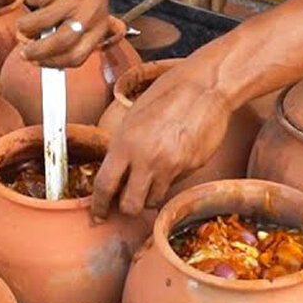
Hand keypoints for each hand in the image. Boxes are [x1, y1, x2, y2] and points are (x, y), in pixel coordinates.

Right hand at [20, 0, 110, 67]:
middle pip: (62, 42)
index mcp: (99, 26)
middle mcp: (94, 11)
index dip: (53, 64)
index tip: (36, 64)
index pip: (77, 56)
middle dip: (37, 51)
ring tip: (24, 23)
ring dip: (27, 25)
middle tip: (24, 50)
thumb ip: (67, 32)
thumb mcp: (84, 11)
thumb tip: (39, 57)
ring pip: (45, 19)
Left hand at [91, 69, 232, 217]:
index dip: (99, 205)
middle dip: (125, 208)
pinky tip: (172, 162)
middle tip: (125, 202)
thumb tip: (115, 172)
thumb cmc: (167, 95)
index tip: (97, 214)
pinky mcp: (192, 167)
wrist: (205, 87)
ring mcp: (172, 165)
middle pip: (130, 205)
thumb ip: (122, 147)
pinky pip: (175, 184)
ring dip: (148, 196)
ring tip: (150, 180)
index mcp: (126, 143)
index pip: (105, 185)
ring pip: (153, 201)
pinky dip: (169, 181)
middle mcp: (147, 158)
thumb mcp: (133, 118)